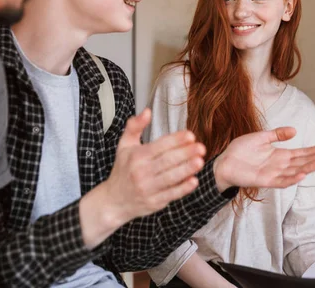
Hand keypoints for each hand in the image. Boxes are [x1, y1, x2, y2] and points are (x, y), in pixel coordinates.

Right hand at [80, 108, 205, 247]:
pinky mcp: (154, 202)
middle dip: (185, 153)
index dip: (176, 140)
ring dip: (187, 169)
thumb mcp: (124, 145)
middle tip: (201, 147)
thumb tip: (147, 111)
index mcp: (136, 156)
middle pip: (167, 161)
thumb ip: (135, 126)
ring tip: (200, 161)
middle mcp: (141, 172)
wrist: (113, 201)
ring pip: (170, 178)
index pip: (159, 146)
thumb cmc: (122, 170)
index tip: (190, 135)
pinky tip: (194, 181)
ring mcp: (148, 188)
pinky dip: (183, 188)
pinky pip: (171, 194)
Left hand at [213, 127, 314, 191]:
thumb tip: (295, 130)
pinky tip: (302, 174)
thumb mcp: (260, 137)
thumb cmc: (240, 150)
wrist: (224, 161)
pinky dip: (292, 178)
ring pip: (296, 171)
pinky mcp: (265, 180)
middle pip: (303, 162)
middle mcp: (280, 165)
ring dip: (309, 167)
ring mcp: (274, 174)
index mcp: (280, 154)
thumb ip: (277, 134)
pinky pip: (282, 181)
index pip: (302, 153)